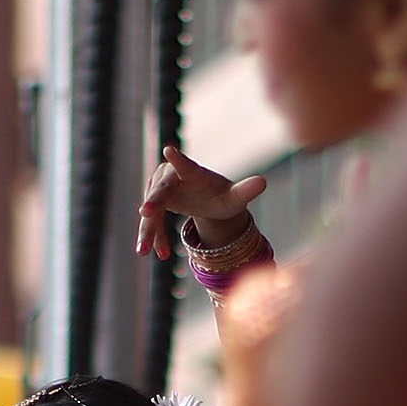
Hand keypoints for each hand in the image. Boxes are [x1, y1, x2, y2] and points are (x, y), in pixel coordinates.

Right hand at [135, 147, 268, 258]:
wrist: (209, 203)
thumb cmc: (222, 197)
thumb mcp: (234, 198)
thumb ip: (245, 191)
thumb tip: (263, 182)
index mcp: (193, 172)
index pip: (185, 165)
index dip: (178, 160)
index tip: (169, 151)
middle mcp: (173, 177)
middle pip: (161, 190)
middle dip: (153, 201)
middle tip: (145, 211)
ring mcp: (161, 189)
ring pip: (151, 210)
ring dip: (148, 230)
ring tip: (143, 251)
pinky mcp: (155, 203)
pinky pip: (152, 221)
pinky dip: (155, 237)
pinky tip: (163, 254)